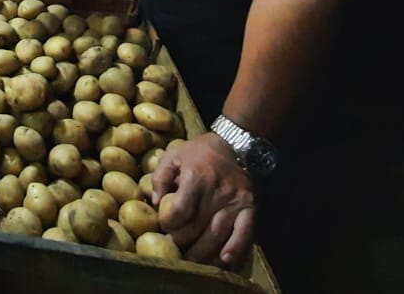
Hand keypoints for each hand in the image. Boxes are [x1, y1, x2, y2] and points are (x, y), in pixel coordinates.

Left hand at [151, 133, 257, 265]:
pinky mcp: (250, 207)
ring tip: (192, 260)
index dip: (168, 223)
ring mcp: (234, 202)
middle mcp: (215, 192)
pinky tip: (225, 260)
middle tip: (174, 247)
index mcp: (195, 178)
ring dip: (203, 251)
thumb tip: (153, 202)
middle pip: (196, 227)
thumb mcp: (174, 154)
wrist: (236, 144)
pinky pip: (245, 231)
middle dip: (181, 241)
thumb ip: (159, 177)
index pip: (179, 211)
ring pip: (216, 234)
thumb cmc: (200, 151)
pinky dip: (236, 247)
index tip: (164, 226)